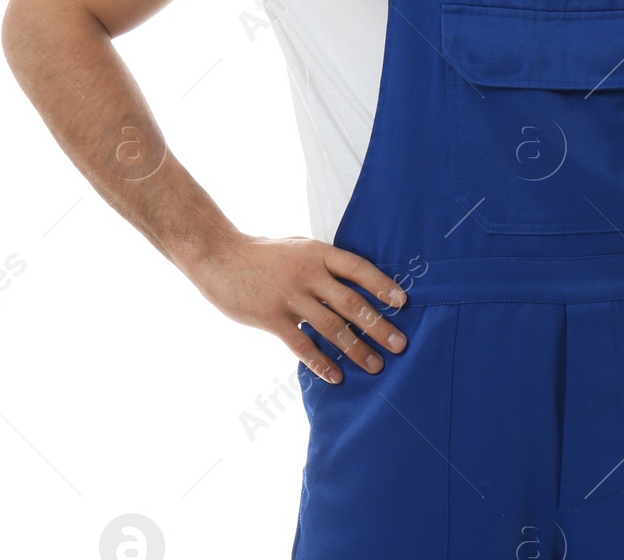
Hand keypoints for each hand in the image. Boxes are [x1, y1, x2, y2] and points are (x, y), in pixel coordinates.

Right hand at [184, 234, 409, 383]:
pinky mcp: (271, 319)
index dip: (382, 285)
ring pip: (331, 328)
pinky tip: (336, 376)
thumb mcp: (301, 247)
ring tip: (376, 366)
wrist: (220, 257)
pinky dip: (321, 362)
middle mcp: (308, 275)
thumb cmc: (266, 253)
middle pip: (351, 303)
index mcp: (319, 253)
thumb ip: (326, 263)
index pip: (359, 269)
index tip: (403, 302)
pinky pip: (301, 345)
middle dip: (379, 326)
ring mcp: (290, 297)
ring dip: (357, 349)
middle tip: (400, 345)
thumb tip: (359, 282)